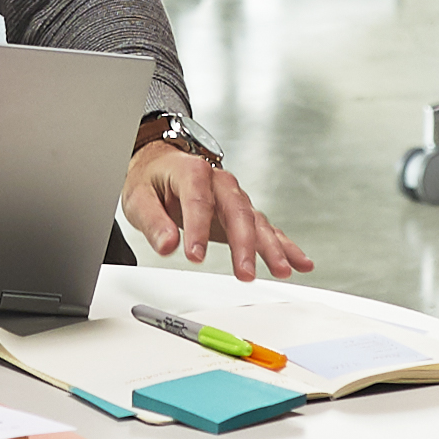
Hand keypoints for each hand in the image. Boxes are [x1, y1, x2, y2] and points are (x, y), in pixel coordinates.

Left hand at [123, 136, 313, 284]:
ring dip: (271, 248)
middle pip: (237, 212)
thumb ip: (152, 221)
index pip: (199, 201)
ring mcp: (235, 198)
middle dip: (244, 244)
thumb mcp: (138, 197)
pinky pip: (266, 229)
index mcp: (193, 172)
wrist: (163, 166)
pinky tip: (299, 262)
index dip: (197, 229)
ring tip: (282, 270)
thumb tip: (167, 245)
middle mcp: (220, 183)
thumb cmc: (152, 180)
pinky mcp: (242, 213)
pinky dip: (284, 246)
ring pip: (257, 222)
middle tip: (245, 272)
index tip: (194, 256)